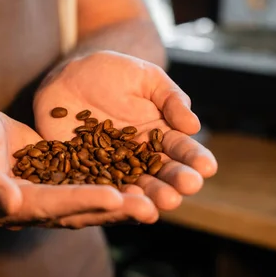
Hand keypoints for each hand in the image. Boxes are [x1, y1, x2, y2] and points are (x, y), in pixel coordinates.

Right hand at [0, 96, 155, 229]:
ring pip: (84, 203)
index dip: (80, 201)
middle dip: (112, 210)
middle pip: (74, 211)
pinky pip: (83, 185)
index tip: (115, 197)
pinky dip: (109, 187)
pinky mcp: (49, 177)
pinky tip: (137, 183)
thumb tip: (9, 203)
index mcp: (3, 203)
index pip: (48, 204)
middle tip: (150, 208)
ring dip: (118, 203)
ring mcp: (39, 192)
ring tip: (154, 201)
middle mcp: (26, 205)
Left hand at [34, 51, 217, 213]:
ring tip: (163, 202)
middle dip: (176, 182)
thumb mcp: (146, 78)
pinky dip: (110, 197)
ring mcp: (112, 168)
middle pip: (162, 174)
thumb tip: (194, 126)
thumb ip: (170, 98)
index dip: (195, 159)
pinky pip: (98, 188)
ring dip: (149, 197)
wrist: (68, 77)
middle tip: (188, 186)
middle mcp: (140, 157)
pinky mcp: (84, 174)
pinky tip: (121, 202)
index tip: (207, 167)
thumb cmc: (112, 74)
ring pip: (134, 187)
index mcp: (161, 135)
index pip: (182, 150)